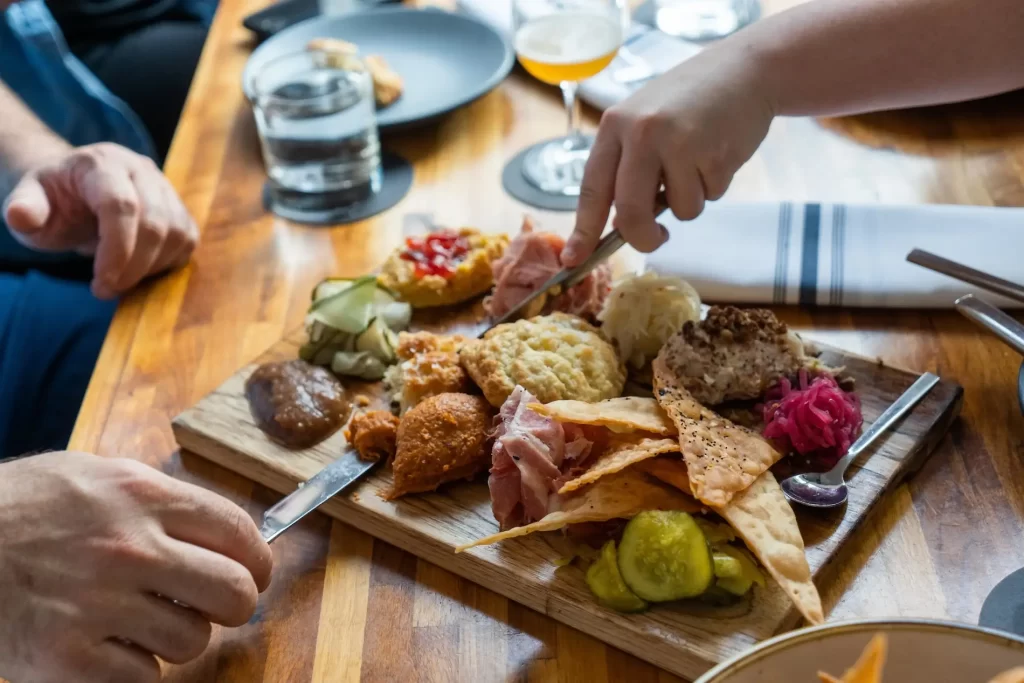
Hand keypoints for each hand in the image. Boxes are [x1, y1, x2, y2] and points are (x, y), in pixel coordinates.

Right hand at [0, 452, 272, 682]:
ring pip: (192, 640)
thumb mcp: (88, 476)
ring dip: (177, 637)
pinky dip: (134, 670)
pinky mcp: (69, 659)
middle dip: (236, 604)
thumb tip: (220, 528)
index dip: (260, 559)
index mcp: (140, 495)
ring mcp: (100, 605)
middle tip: (216, 606)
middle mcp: (130, 548)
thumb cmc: (17, 510)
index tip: (258, 573)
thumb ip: (156, 498)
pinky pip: (144, 677)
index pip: (238, 531)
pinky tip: (107, 646)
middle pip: (235, 592)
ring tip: (142, 622)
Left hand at [2, 143, 197, 298]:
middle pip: (155, 223)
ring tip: (120, 278)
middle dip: (133, 267)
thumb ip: (24, 209)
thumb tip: (21, 216)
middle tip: (106, 290)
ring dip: (150, 267)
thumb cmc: (54, 202)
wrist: (77, 191)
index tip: (102, 283)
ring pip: (177, 234)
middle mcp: (140, 169)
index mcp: (101, 163)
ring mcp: (165, 187)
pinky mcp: (180, 209)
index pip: (121, 205)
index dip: (117, 250)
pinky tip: (138, 268)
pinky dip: (166, 263)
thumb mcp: (28, 203)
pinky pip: (186, 241)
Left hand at [562, 44, 775, 265]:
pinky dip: (714, 186)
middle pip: (630, 212)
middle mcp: (642, 133)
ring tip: (698, 160)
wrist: (744, 70)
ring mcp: (680, 143)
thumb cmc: (688, 103)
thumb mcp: (644, 122)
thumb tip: (618, 226)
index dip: (582, 230)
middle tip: (656, 238)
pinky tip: (718, 151)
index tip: (572, 259)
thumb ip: (627, 167)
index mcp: (615, 126)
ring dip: (690, 200)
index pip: (591, 189)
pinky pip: (710, 197)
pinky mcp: (715, 154)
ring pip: (679, 211)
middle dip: (644, 238)